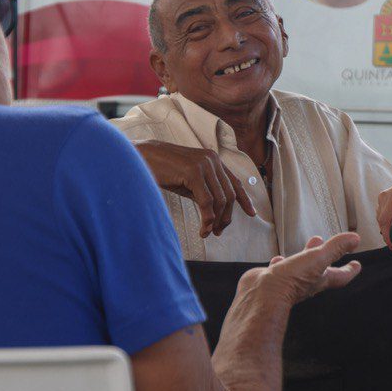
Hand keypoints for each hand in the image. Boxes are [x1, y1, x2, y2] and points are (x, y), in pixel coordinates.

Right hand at [134, 139, 256, 237]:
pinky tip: (202, 229)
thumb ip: (204, 190)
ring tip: (207, 232)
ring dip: (216, 221)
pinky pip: (207, 202)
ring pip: (220, 200)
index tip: (252, 213)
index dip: (245, 199)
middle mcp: (212, 159)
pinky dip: (207, 219)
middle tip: (217, 232)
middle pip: (229, 194)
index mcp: (212, 159)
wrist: (139, 158)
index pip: (234, 181)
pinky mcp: (194, 172)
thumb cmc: (161, 170)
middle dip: (226, 217)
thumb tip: (216, 211)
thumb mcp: (188, 179)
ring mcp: (204, 164)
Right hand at [249, 233, 362, 305]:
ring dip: (305, 257)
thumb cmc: (292, 279)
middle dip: (326, 257)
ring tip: (308, 247)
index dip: (350, 269)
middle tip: (329, 247)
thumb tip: (355, 239)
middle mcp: (306, 282)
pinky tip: (279, 259)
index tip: (357, 264)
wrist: (264, 295)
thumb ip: (335, 248)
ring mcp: (289, 282)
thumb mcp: (317, 259)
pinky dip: (282, 263)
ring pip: (301, 268)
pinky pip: (280, 270)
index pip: (341, 275)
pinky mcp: (273, 279)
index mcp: (320, 279)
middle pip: (320, 270)